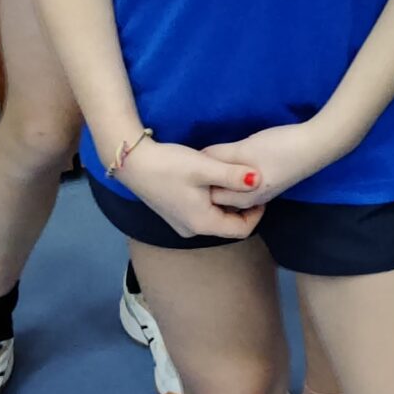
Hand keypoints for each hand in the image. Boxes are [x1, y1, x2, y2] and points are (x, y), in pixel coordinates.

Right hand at [117, 139, 262, 239]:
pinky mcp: (176, 212)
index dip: (257, 213)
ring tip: (234, 178)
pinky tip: (213, 179)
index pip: (241, 230)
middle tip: (250, 182)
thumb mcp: (205, 167)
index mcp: (202, 223)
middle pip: (229, 225)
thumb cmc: (169, 165)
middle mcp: (192, 229)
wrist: (133, 163)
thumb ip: (233, 175)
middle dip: (243, 206)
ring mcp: (182, 222)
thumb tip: (259, 181)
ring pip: (216, 217)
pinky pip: (204, 211)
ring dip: (228, 201)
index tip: (260, 190)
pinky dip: (214, 199)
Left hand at [202, 121, 342, 209]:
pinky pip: (242, 186)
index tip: (191, 161)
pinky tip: (235, 161)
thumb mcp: (243, 148)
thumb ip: (218, 156)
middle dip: (208, 181)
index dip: (198, 178)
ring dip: (221, 178)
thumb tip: (196, 158)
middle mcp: (250, 201)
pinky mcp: (270, 183)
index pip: (208, 194)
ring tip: (215, 159)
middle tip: (199, 160)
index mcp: (241, 198)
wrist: (316, 145)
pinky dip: (234, 177)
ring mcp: (262, 194)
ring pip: (231, 191)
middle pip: (218, 196)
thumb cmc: (279, 148)